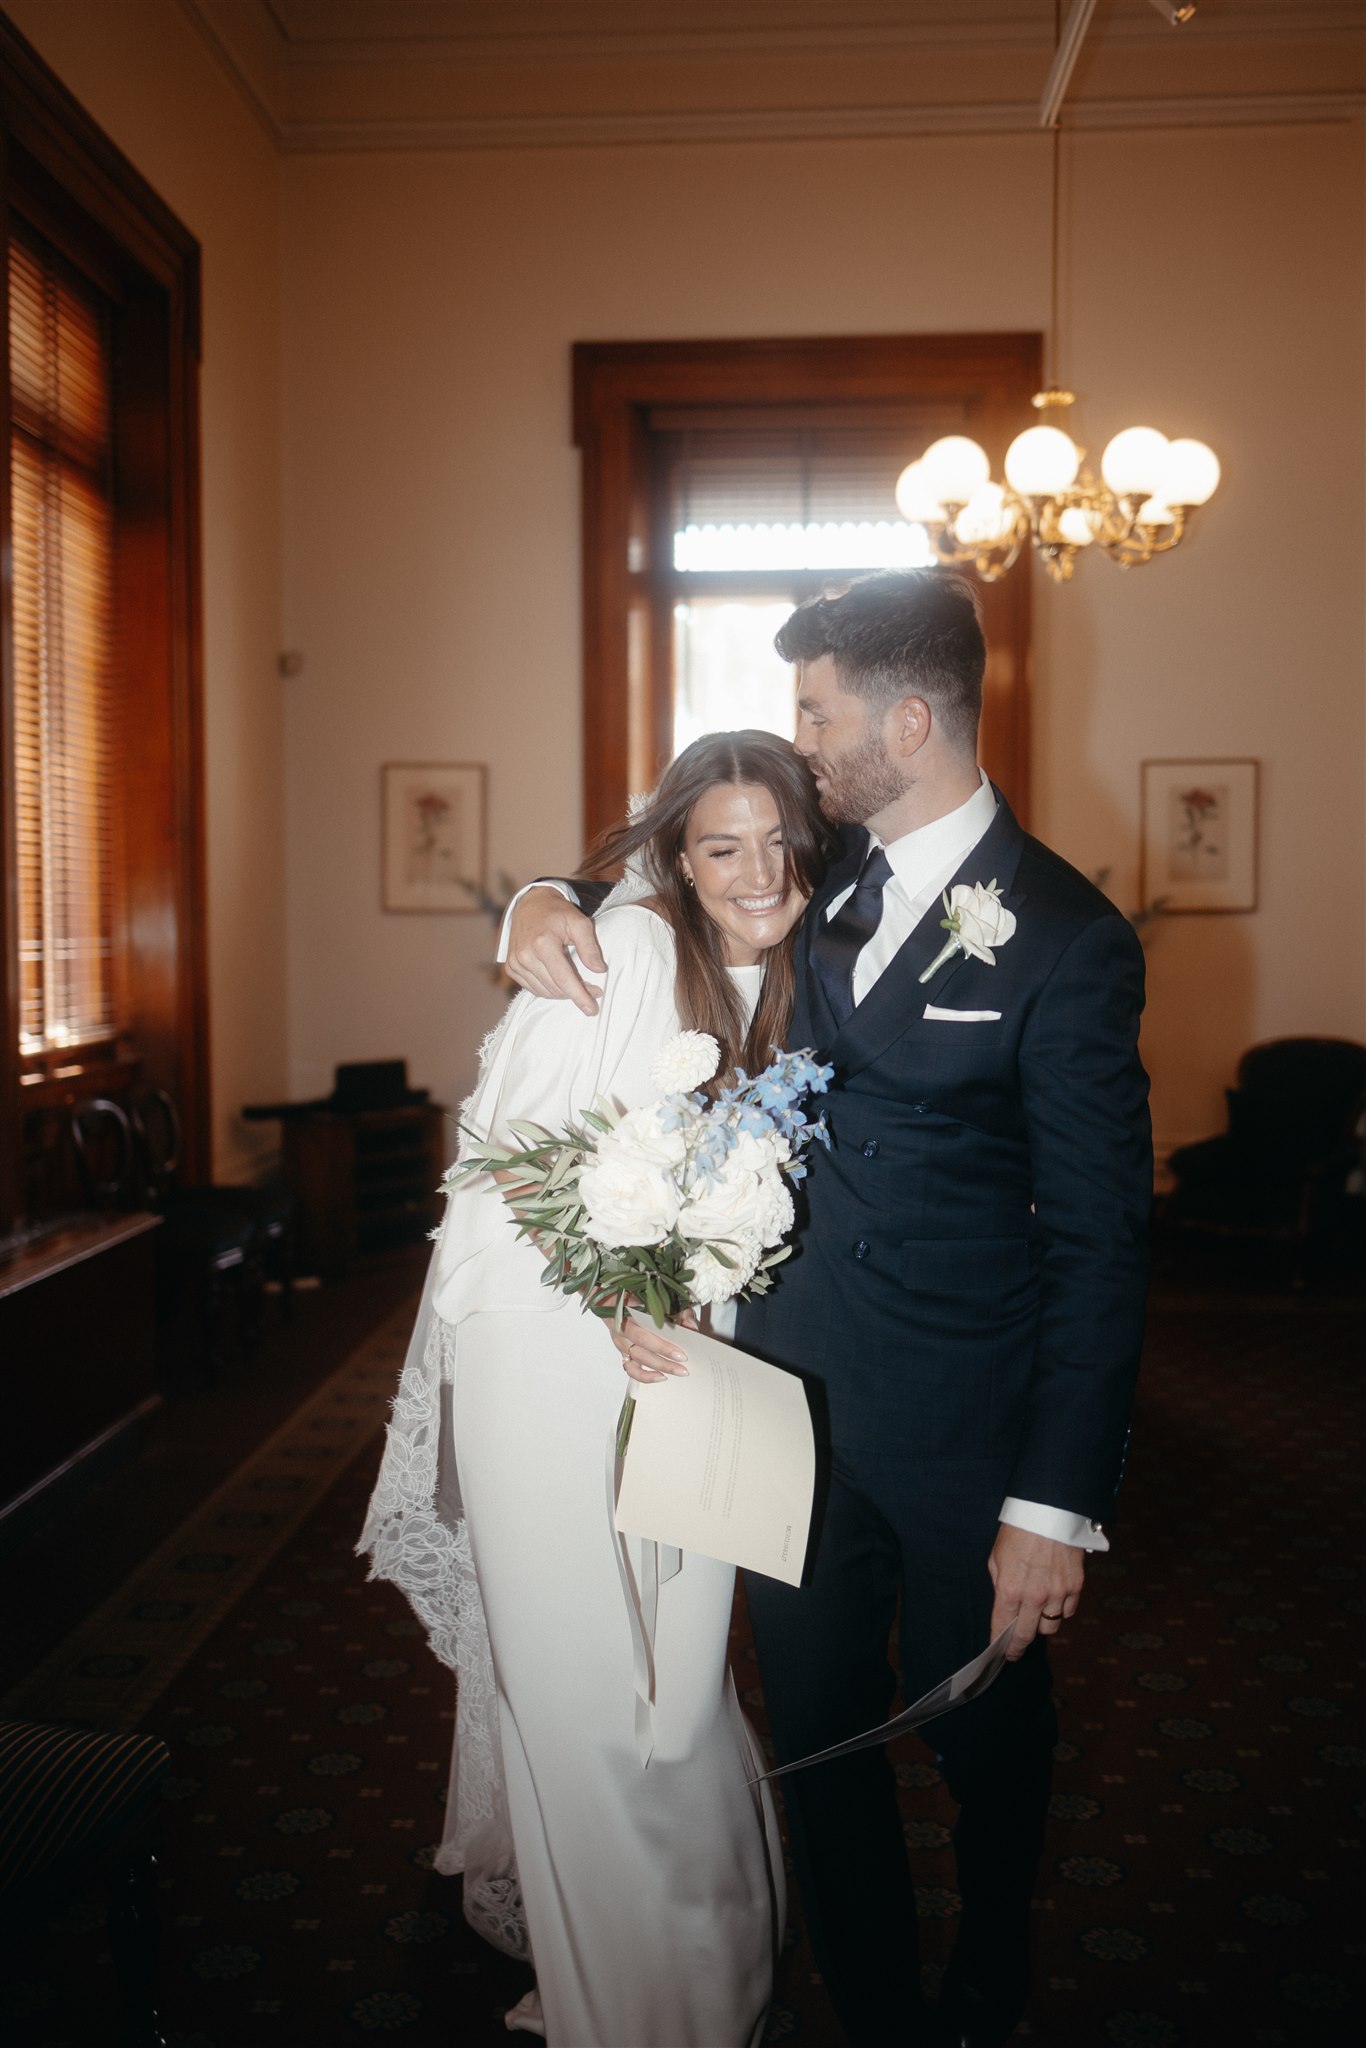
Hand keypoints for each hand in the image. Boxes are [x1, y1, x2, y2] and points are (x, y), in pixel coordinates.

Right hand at [505, 887, 606, 1014]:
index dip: (580, 996)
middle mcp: (525, 955)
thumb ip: (590, 947)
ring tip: (578, 985)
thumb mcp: (580, 923)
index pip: (564, 979)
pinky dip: (548, 989)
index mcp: (543, 943)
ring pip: (544, 992)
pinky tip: (559, 981)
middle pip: (555, 988)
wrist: (530, 904)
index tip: (592, 1009)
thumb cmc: (558, 913)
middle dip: (576, 994)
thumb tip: (600, 970)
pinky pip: (533, 988)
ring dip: (563, 993)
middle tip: (594, 990)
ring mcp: (516, 963)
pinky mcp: (511, 968)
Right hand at [608, 1308, 696, 1382]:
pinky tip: (661, 1377)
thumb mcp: (664, 1302)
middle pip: (643, 1343)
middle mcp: (623, 1328)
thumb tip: (692, 1327)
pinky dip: (646, 1376)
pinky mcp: (623, 1354)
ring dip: (660, 1366)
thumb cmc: (641, 1302)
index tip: (680, 1350)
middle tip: (683, 1362)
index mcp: (630, 1311)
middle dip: (664, 1354)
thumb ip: (679, 1312)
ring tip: (679, 1371)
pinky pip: (631, 1370)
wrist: (614, 1304)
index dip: (663, 1340)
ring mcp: (621, 1343)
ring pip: (639, 1358)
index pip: (647, 1325)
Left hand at [988, 1524, 1084, 1659]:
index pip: (1002, 1627)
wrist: (1049, 1510)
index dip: (1000, 1644)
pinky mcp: (1076, 1587)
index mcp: (1009, 1589)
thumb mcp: (997, 1557)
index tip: (999, 1652)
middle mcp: (1034, 1597)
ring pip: (1051, 1627)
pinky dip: (1060, 1610)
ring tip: (1036, 1618)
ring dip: (1041, 1626)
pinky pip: (1068, 1611)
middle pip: (1028, 1635)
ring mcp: (1057, 1593)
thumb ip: (1000, 1584)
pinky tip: (1053, 1601)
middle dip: (1019, 1647)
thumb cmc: (1018, 1531)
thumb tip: (1006, 1604)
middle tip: (1015, 1650)